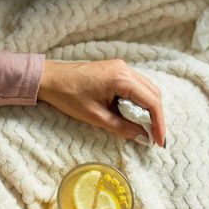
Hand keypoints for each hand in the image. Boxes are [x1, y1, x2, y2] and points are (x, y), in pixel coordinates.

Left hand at [37, 59, 166, 146]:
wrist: (49, 78)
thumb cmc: (68, 96)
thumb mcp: (96, 117)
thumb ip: (122, 127)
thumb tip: (143, 138)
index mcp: (121, 78)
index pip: (151, 102)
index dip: (159, 123)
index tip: (159, 142)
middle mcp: (125, 69)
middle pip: (153, 93)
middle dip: (157, 117)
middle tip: (154, 138)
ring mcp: (121, 67)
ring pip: (147, 89)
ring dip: (149, 109)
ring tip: (146, 129)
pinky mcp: (116, 70)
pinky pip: (136, 85)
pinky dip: (140, 101)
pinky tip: (135, 115)